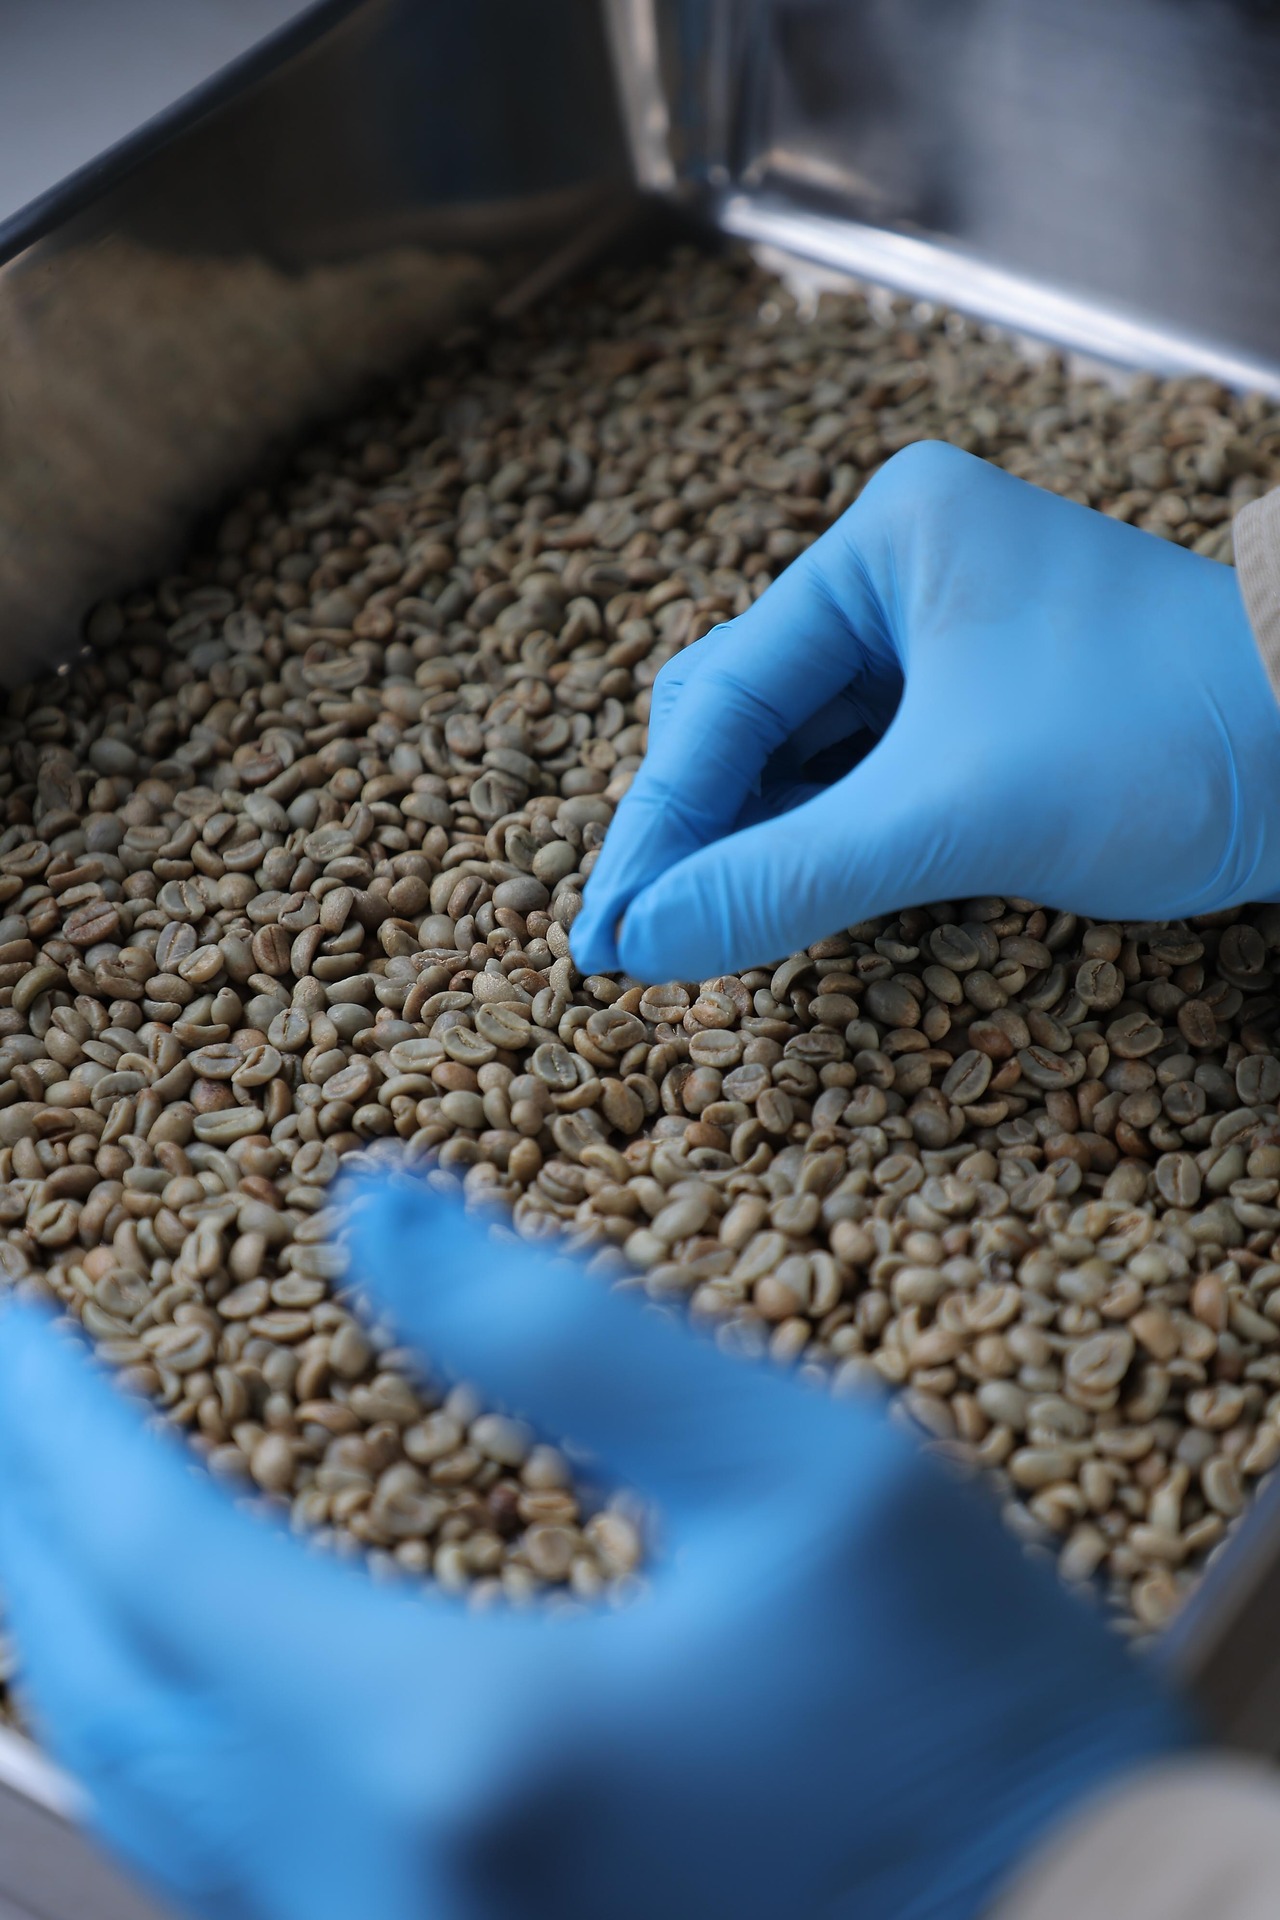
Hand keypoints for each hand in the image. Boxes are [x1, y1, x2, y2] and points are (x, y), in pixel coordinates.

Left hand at [0, 1174, 1189, 1919]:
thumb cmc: (969, 1723)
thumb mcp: (812, 1473)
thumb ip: (567, 1334)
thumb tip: (364, 1203)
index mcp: (456, 1749)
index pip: (168, 1558)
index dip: (63, 1425)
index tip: (11, 1313)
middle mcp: (379, 1891)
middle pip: (109, 1687)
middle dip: (25, 1521)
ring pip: (148, 1794)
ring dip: (68, 1632)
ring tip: (40, 1507)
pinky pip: (229, 1859)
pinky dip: (158, 1737)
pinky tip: (164, 1673)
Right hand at [571, 441, 1279, 981]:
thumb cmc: (1169, 739)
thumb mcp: (955, 815)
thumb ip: (785, 879)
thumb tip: (640, 943)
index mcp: (886, 541)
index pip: (724, 698)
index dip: (659, 828)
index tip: (604, 934)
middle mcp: (906, 572)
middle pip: (747, 715)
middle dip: (700, 829)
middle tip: (647, 940)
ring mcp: (951, 637)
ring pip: (804, 753)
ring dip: (760, 841)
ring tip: (710, 932)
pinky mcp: (988, 706)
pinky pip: (868, 775)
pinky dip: (828, 841)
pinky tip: (799, 899)